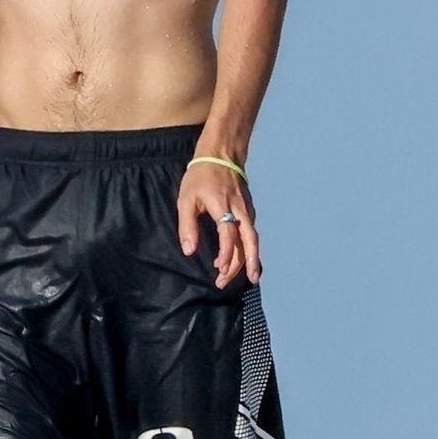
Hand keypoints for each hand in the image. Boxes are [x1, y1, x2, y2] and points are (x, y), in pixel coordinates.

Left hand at [176, 160, 260, 287]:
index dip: (226, 254)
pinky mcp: (249, 211)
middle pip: (248, 242)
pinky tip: (234, 259)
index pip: (229, 234)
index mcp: (223, 206)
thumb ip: (187, 226)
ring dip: (244, 260)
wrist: (222, 155)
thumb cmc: (200, 177)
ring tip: (233, 277)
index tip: (219, 269)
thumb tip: (189, 251)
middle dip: (241, 265)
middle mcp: (240, 210)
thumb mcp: (186, 199)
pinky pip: (250, 234)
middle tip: (226, 283)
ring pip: (251, 240)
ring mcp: (247, 210)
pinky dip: (245, 249)